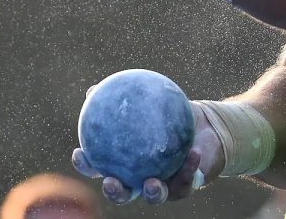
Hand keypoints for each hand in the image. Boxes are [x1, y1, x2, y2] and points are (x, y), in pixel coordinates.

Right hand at [71, 101, 225, 204]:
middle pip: (123, 193)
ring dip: (152, 192)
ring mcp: (165, 184)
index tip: (79, 153)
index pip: (100, 168)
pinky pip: (188, 178)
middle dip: (115, 192)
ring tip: (152, 183)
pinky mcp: (187, 184)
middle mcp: (141, 179)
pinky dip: (190, 166)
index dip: (86, 165)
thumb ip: (125, 98)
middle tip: (110, 182)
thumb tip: (92, 90)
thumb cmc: (171, 115)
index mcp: (127, 163)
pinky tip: (193, 153)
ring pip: (155, 196)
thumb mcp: (151, 102)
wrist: (205, 127)